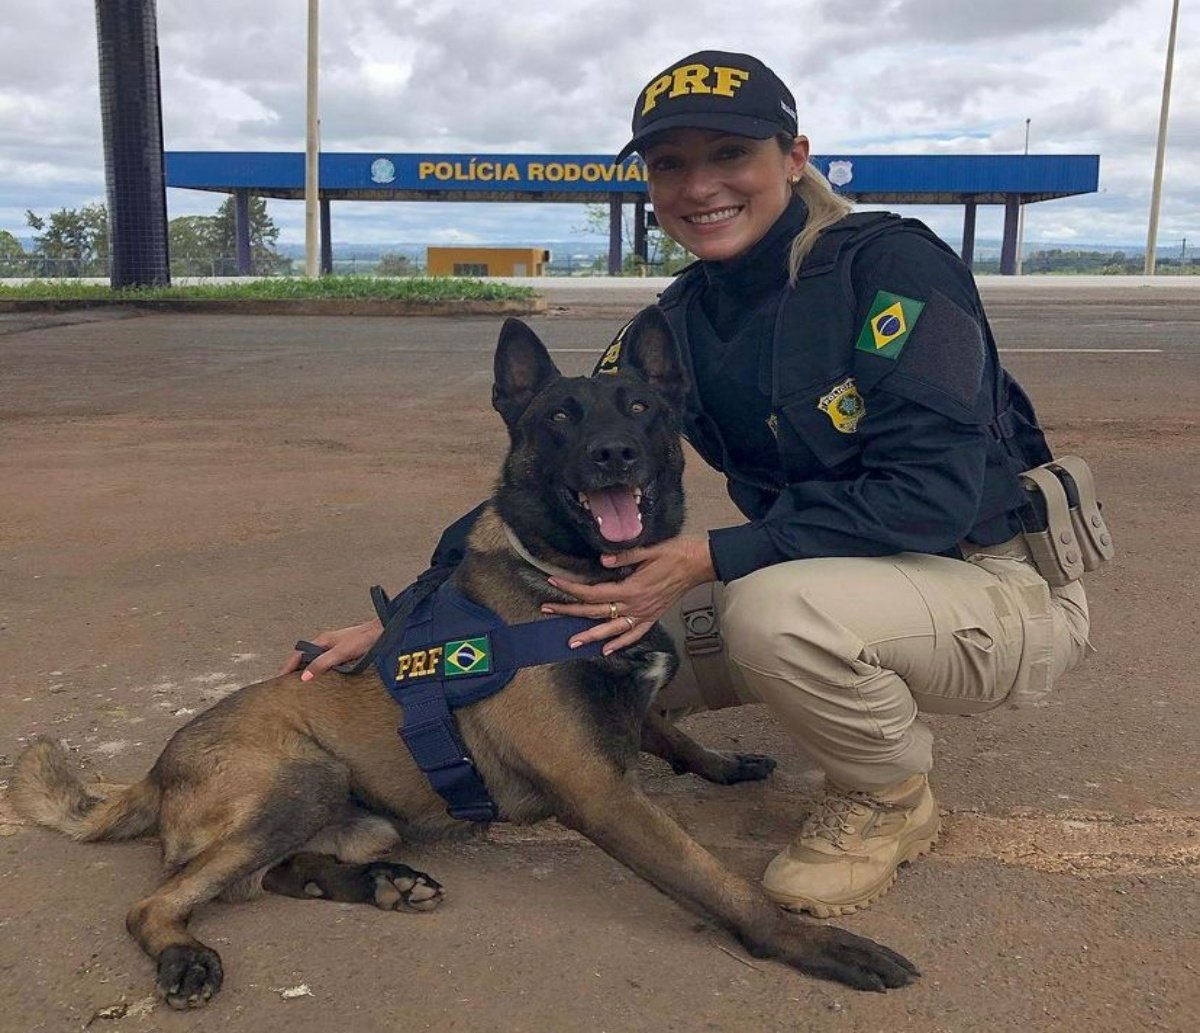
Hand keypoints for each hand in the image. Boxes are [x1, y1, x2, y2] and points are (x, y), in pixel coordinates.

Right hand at [279, 617, 382, 679]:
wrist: (384, 631)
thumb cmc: (364, 639)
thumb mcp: (341, 652)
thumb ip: (322, 663)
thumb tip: (304, 677)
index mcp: (322, 640)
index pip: (297, 655)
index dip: (287, 668)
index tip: (278, 681)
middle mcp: (327, 643)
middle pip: (305, 658)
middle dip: (295, 671)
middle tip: (287, 687)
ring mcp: (336, 648)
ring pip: (316, 661)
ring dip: (308, 671)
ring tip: (303, 687)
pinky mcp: (345, 653)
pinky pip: (327, 663)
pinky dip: (321, 672)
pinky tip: (324, 681)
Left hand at [541, 535, 715, 654]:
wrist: (699, 563)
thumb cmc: (675, 552)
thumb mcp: (649, 549)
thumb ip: (624, 557)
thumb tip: (601, 561)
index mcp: (632, 588)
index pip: (594, 592)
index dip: (571, 589)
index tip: (553, 583)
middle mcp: (636, 605)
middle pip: (596, 612)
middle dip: (570, 611)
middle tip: (548, 609)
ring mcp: (644, 614)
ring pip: (612, 630)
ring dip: (590, 636)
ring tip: (571, 642)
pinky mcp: (653, 616)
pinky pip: (634, 634)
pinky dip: (620, 644)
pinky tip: (607, 650)